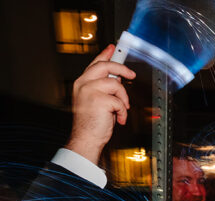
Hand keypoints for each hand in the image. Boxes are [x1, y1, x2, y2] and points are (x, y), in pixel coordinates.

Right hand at [66, 45, 136, 164]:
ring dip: (123, 99)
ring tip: (121, 110)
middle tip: (131, 74)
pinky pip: (119, 101)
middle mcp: (83, 84)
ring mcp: (89, 91)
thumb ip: (104, 88)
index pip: (95, 63)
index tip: (113, 48)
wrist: (86, 138)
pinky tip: (118, 119)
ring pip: (116, 84)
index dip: (105, 54)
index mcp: (82, 83)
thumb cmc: (92, 123)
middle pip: (105, 66)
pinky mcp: (98, 100)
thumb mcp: (98, 101)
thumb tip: (117, 78)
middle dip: (121, 68)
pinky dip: (123, 112)